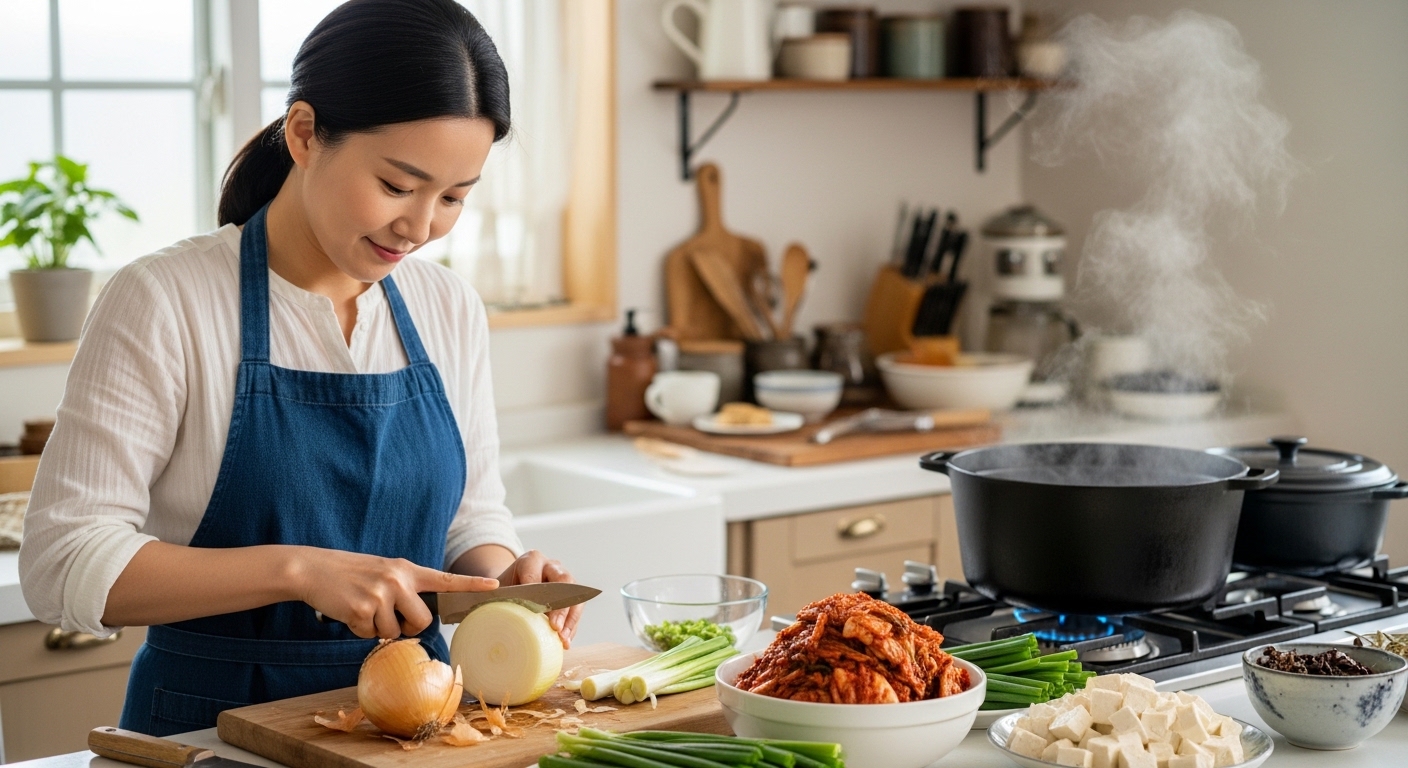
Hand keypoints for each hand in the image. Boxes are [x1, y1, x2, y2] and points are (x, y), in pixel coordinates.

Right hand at [294, 547, 498, 639]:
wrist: (313, 568)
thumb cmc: (350, 574)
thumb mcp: (383, 572)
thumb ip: (404, 588)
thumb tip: (417, 619)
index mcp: (407, 569)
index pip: (445, 578)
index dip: (470, 584)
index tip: (494, 585)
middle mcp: (398, 579)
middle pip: (423, 621)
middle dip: (407, 627)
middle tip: (387, 616)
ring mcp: (381, 593)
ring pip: (395, 632)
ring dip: (378, 628)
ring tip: (362, 607)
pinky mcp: (363, 608)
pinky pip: (371, 635)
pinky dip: (359, 630)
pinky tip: (349, 612)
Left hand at [496, 550, 580, 647]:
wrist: (512, 588)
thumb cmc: (502, 590)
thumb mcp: (496, 589)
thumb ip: (491, 595)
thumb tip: (493, 608)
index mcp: (532, 560)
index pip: (536, 574)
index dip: (537, 593)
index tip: (537, 612)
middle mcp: (551, 566)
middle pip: (564, 581)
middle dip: (561, 606)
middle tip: (555, 626)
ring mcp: (563, 580)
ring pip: (575, 596)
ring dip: (570, 620)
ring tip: (563, 639)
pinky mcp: (570, 595)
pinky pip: (576, 610)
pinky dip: (571, 627)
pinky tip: (565, 641)